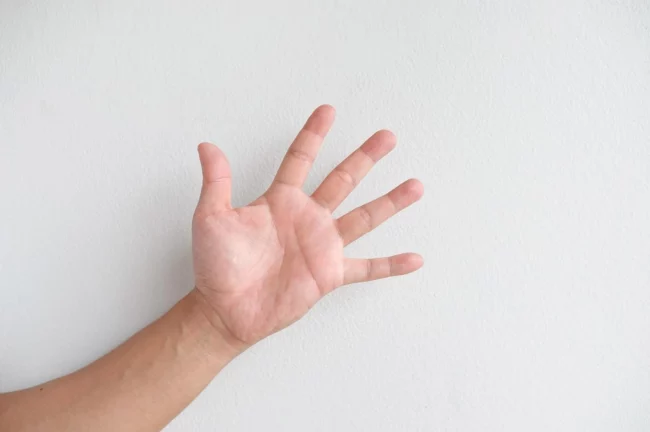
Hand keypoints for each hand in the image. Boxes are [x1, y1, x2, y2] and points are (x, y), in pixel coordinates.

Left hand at [191, 105, 422, 349]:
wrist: (226, 310)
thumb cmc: (217, 265)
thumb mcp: (211, 218)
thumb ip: (216, 182)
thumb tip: (206, 145)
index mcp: (280, 201)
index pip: (301, 159)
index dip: (314, 135)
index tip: (328, 110)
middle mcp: (307, 218)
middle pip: (343, 179)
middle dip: (365, 157)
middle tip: (387, 136)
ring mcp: (322, 246)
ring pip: (364, 218)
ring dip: (389, 202)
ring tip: (415, 186)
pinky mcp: (330, 274)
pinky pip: (367, 268)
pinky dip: (390, 265)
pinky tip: (414, 258)